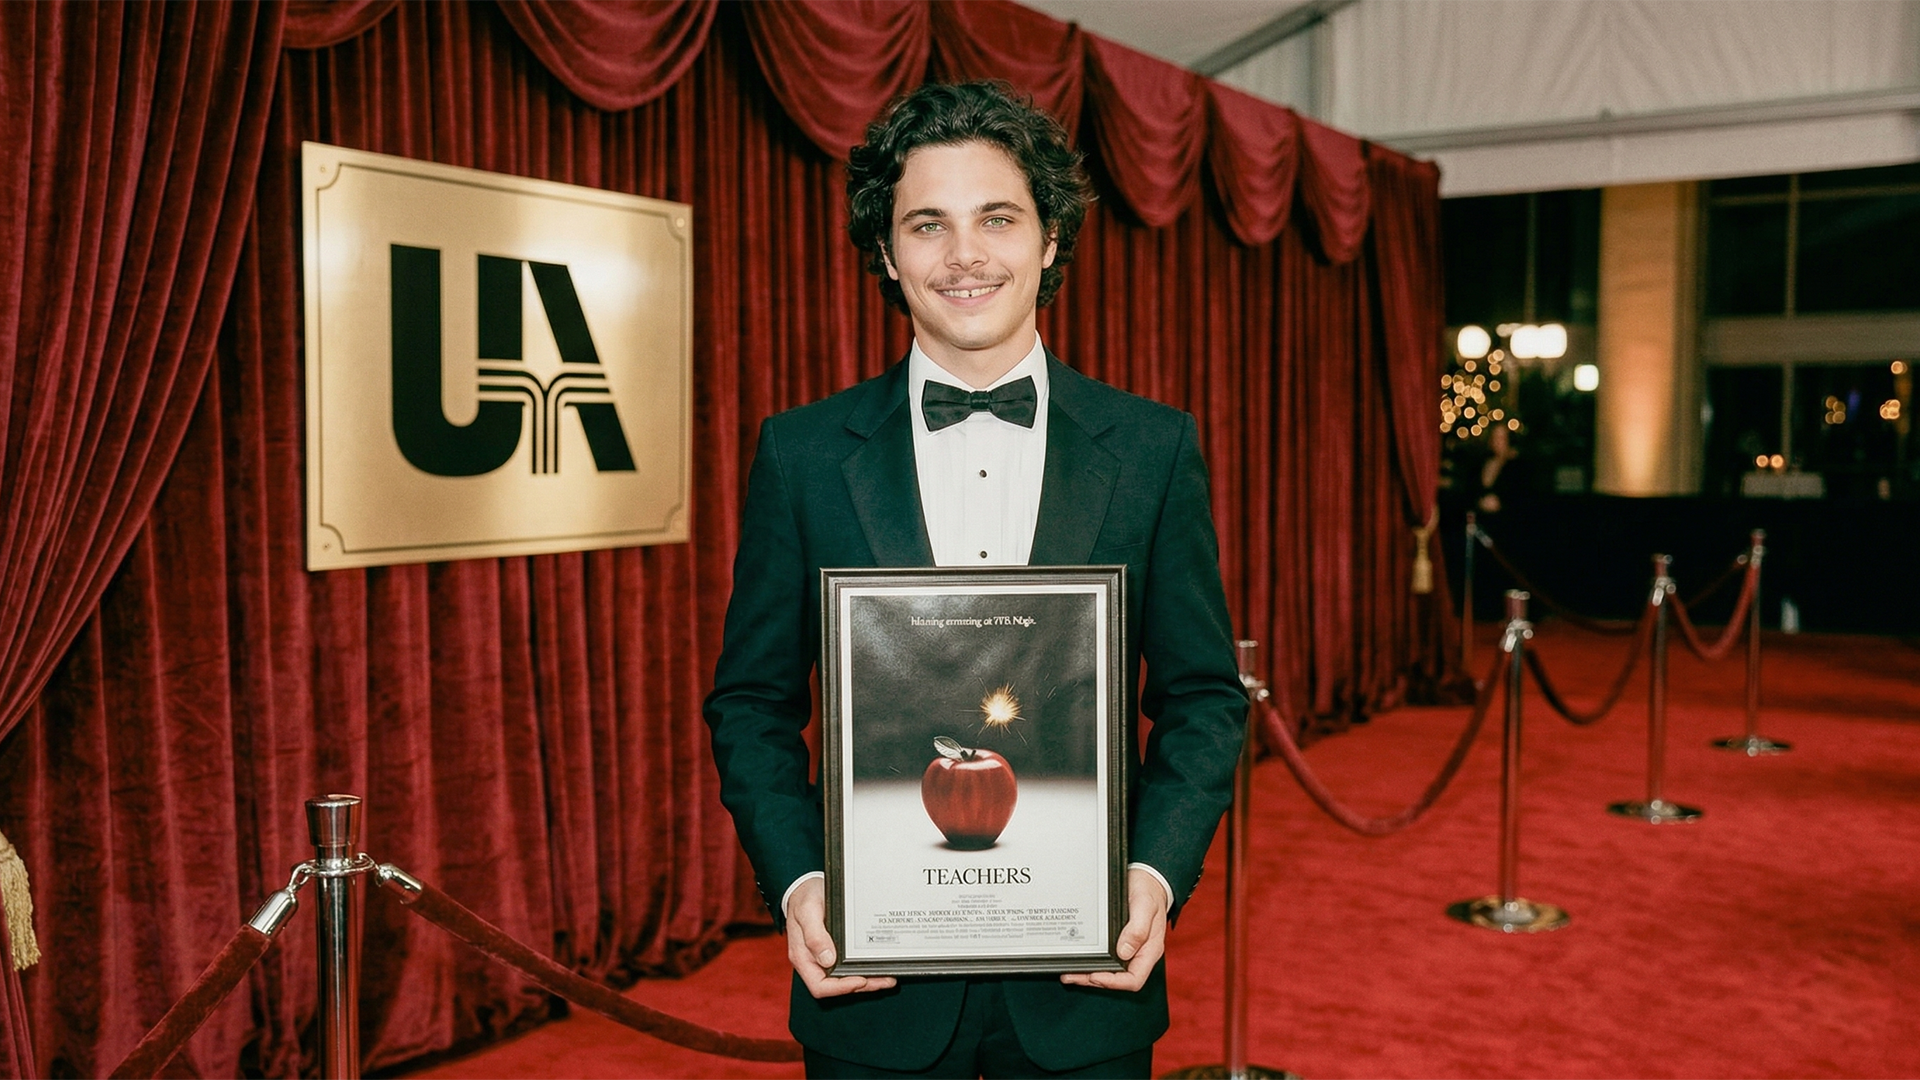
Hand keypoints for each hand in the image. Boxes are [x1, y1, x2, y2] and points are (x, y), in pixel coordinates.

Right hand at [785, 876, 897, 998]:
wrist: (805, 886)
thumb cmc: (804, 897)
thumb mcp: (808, 911)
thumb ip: (815, 935)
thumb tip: (827, 959)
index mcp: (803, 957)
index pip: (820, 985)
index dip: (841, 988)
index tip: (860, 980)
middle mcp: (813, 961)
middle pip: (836, 985)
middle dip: (862, 985)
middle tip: (883, 980)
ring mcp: (823, 957)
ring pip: (844, 978)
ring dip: (866, 980)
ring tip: (886, 977)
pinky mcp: (833, 950)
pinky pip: (847, 965)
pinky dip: (862, 968)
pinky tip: (876, 965)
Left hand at [1060, 867, 1167, 991]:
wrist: (1148, 879)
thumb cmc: (1149, 891)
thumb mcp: (1145, 906)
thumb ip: (1137, 929)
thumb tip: (1124, 952)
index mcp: (1150, 950)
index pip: (1134, 979)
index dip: (1114, 982)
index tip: (1095, 976)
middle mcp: (1139, 953)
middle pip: (1118, 978)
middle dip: (1094, 979)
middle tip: (1072, 976)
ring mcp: (1129, 948)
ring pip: (1110, 970)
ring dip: (1090, 974)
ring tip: (1070, 973)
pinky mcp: (1119, 941)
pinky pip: (1107, 957)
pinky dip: (1093, 960)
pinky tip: (1080, 958)